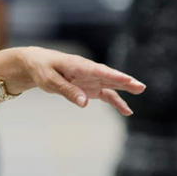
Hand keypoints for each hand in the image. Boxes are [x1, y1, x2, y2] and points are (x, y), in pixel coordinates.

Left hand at [0, 47, 145, 115]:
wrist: (36, 65)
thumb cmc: (42, 69)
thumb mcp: (50, 81)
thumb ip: (68, 91)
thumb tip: (85, 103)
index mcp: (80, 66)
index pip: (100, 71)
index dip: (114, 76)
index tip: (127, 80)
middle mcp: (89, 71)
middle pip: (110, 76)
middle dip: (125, 82)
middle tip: (140, 87)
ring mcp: (91, 79)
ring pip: (111, 85)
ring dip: (124, 90)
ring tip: (139, 94)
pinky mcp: (90, 87)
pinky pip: (106, 95)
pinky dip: (116, 102)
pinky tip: (126, 110)